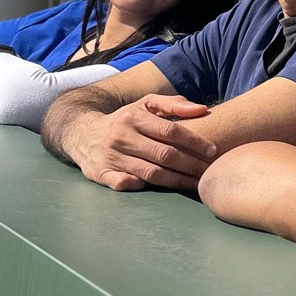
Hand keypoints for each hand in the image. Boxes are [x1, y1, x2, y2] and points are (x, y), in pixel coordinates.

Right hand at [63, 95, 214, 192]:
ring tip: (196, 184)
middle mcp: (122, 137)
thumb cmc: (125, 119)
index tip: (212, 150)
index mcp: (134, 117)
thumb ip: (173, 104)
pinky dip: (141, 186)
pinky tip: (162, 190)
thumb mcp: (145, 105)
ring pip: (150, 172)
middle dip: (190, 164)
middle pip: (163, 154)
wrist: (82, 133)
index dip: (193, 141)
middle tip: (209, 171)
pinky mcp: (101, 174)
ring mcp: (111, 157)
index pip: (170, 130)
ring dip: (176, 181)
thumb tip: (202, 109)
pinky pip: (124, 184)